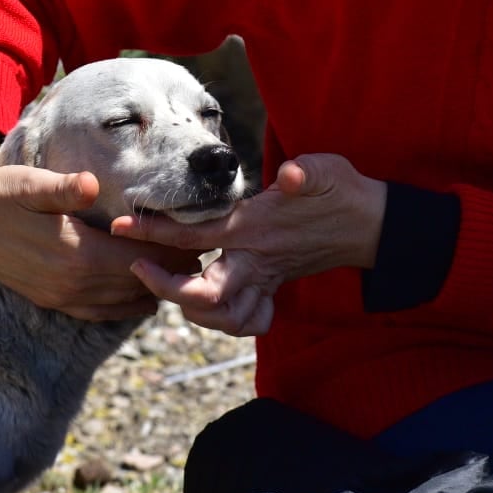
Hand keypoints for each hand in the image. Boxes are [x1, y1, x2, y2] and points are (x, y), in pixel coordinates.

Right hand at [0, 126, 201, 320]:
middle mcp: (69, 282)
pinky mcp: (51, 299)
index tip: (198, 243)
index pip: (135, 258)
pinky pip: (98, 312)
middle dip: (169, 272)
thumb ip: (61, 187)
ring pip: (120, 303)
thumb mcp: (27, 182)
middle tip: (201, 258)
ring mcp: (59, 296)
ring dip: (151, 290)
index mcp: (71, 253)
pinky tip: (142, 298)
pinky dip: (125, 307)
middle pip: (134, 283)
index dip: (169, 254)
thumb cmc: (0, 194)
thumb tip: (91, 184)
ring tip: (180, 274)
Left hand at [110, 153, 386, 336]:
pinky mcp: (271, 284)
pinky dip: (225, 320)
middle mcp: (256, 261)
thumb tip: (291, 175)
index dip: (155, 232)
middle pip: (204, 295)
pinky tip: (209, 303)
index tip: (120, 227)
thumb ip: (307, 174)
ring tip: (166, 285)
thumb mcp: (327, 172)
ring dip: (192, 311)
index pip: (195, 235)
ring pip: (222, 318)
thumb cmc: (343, 193)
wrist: (372, 225)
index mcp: (255, 230)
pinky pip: (244, 319)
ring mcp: (265, 278)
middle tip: (138, 266)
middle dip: (166, 288)